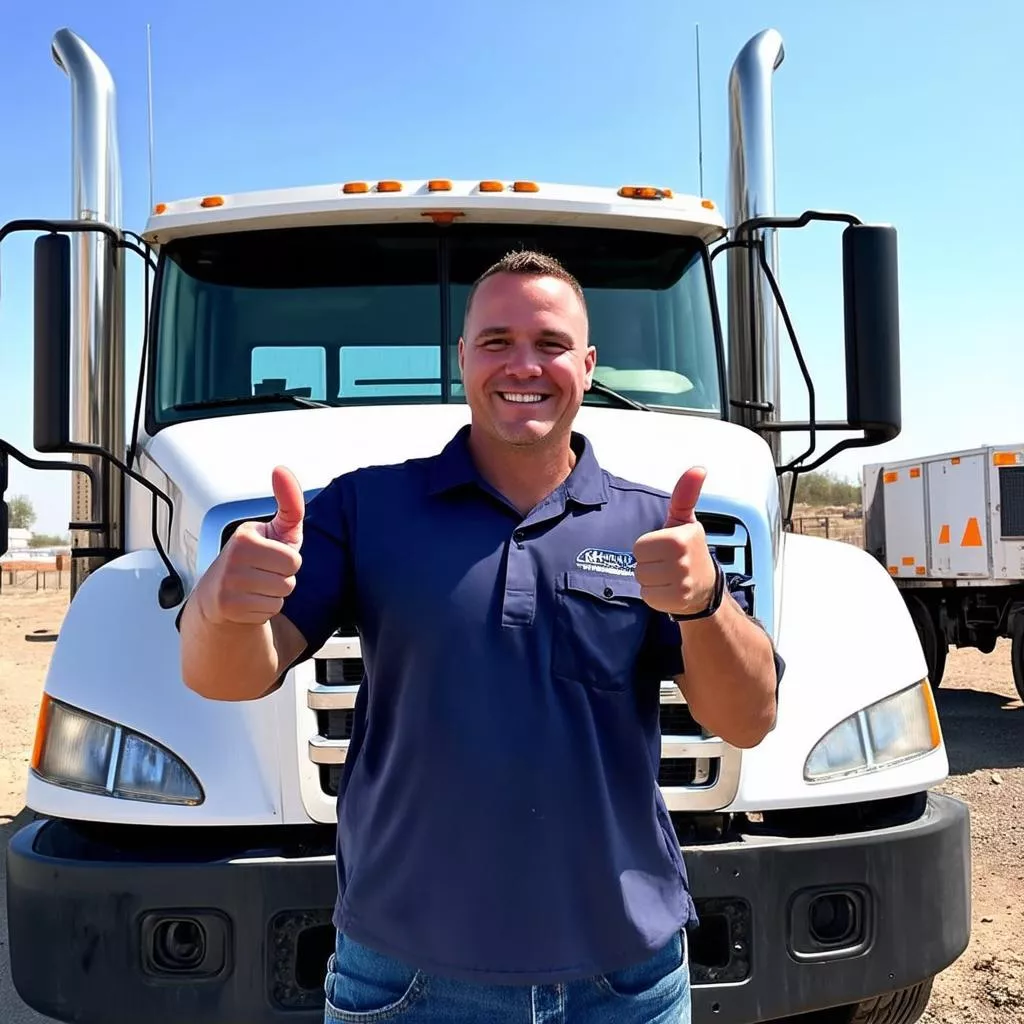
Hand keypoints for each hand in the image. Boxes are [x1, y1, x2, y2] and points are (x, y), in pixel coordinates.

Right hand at [196, 466, 304, 625]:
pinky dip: (263, 609)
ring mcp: (228, 585)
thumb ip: (289, 503)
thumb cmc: (255, 559)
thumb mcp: (276, 530)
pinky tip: (249, 600)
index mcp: (245, 538)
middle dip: (283, 579)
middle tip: (264, 573)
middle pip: (289, 580)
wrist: (219, 595)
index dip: (289, 561)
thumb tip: (281, 470)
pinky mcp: (227, 607)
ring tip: (256, 586)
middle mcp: (233, 559)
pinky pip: (268, 611)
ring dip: (274, 594)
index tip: (270, 555)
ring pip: (280, 597)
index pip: (293, 560)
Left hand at [633, 467, 716, 616]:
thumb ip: (685, 495)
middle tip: (666, 563)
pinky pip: (647, 596)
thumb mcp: (685, 520)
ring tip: (667, 575)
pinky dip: (654, 594)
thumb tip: (698, 468)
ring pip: (642, 580)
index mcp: (679, 538)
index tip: (665, 548)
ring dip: (651, 579)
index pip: (639, 546)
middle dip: (649, 564)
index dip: (648, 547)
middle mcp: (682, 561)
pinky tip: (668, 589)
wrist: (705, 586)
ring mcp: (681, 583)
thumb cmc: (689, 549)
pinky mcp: (676, 601)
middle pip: (638, 564)